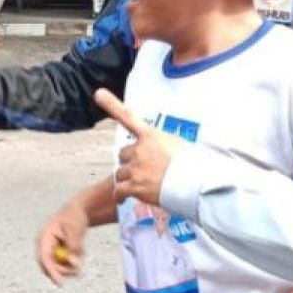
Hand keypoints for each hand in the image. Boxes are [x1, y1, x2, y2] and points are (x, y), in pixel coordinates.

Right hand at [36, 201, 88, 285]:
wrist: (76, 212)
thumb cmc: (74, 217)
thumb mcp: (75, 227)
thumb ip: (74, 243)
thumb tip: (72, 261)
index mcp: (43, 237)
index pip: (44, 258)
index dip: (51, 272)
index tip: (60, 283)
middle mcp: (43, 246)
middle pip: (48, 267)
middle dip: (64, 272)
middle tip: (79, 273)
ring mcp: (49, 251)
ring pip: (59, 268)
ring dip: (72, 265)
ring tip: (82, 249)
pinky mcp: (56, 254)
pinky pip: (65, 266)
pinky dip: (74, 262)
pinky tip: (80, 250)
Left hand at [94, 88, 183, 205]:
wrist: (194, 184)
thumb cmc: (193, 165)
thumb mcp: (180, 146)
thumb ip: (165, 146)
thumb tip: (165, 153)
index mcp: (151, 136)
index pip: (128, 117)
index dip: (111, 104)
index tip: (99, 94)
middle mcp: (139, 149)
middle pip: (123, 154)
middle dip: (131, 161)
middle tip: (145, 170)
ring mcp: (135, 168)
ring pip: (120, 173)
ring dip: (127, 178)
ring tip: (142, 185)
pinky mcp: (134, 186)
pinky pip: (119, 190)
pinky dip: (120, 195)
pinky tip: (123, 198)